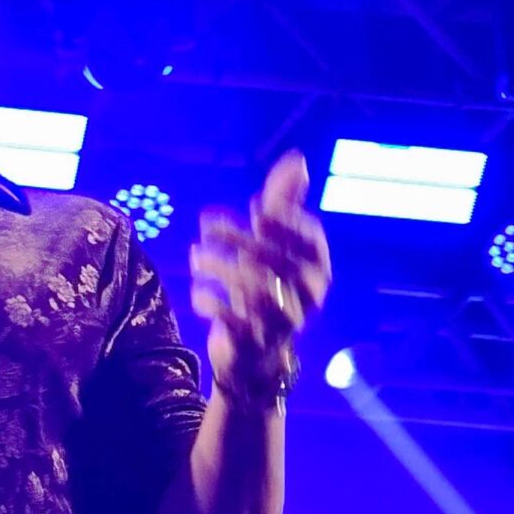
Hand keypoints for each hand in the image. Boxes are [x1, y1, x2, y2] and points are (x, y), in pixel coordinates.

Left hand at [189, 151, 330, 400]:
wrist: (253, 354)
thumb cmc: (264, 287)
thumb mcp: (273, 244)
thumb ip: (284, 202)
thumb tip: (297, 159)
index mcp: (317, 270)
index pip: (309, 241)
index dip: (284, 223)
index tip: (256, 212)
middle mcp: (307, 297)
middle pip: (274, 260)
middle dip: (237, 238)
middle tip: (206, 226)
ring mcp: (283, 322)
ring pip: (252, 288)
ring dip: (217, 267)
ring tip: (196, 258)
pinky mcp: (256, 343)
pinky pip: (232, 319)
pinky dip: (210, 302)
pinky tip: (197, 293)